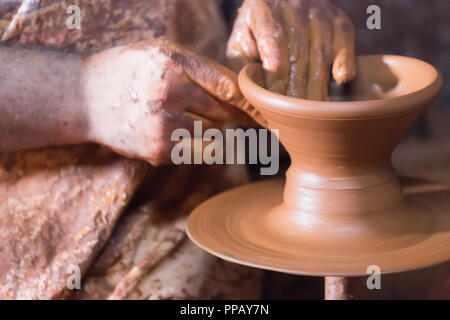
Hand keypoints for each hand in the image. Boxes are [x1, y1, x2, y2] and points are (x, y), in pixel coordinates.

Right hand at [81, 39, 257, 165]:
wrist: (85, 99)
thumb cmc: (129, 71)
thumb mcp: (161, 52)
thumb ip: (199, 68)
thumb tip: (240, 92)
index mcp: (172, 61)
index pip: (227, 85)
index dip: (249, 100)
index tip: (262, 110)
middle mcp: (168, 92)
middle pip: (224, 112)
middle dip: (236, 117)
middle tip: (245, 120)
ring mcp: (163, 125)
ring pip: (214, 135)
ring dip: (214, 131)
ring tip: (197, 123)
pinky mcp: (159, 151)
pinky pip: (196, 151)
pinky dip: (196, 144)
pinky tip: (177, 133)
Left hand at [227, 0, 355, 99]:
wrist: (277, 2)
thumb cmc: (255, 33)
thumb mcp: (239, 46)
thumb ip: (240, 68)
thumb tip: (245, 93)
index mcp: (262, 10)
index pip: (273, 47)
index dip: (277, 78)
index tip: (277, 104)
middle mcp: (292, 6)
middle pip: (298, 54)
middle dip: (297, 89)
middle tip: (296, 118)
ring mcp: (318, 11)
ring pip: (320, 52)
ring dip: (318, 84)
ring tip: (314, 111)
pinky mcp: (337, 18)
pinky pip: (345, 40)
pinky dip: (345, 59)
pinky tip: (342, 79)